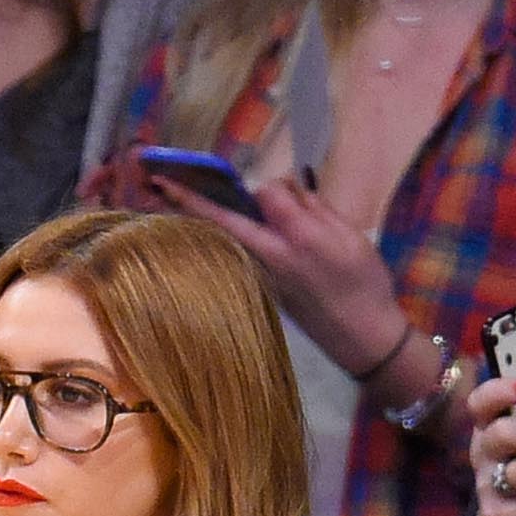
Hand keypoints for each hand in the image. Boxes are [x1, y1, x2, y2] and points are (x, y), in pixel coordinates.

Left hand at [146, 171, 406, 381]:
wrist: (359, 337)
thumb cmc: (362, 282)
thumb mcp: (347, 234)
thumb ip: (312, 209)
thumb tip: (281, 190)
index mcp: (297, 239)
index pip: (267, 193)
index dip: (273, 181)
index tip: (282, 184)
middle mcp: (270, 257)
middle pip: (224, 220)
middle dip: (189, 199)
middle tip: (153, 178)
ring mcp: (262, 276)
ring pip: (225, 238)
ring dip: (197, 216)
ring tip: (166, 191)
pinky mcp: (261, 288)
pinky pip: (236, 254)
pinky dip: (219, 237)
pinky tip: (208, 223)